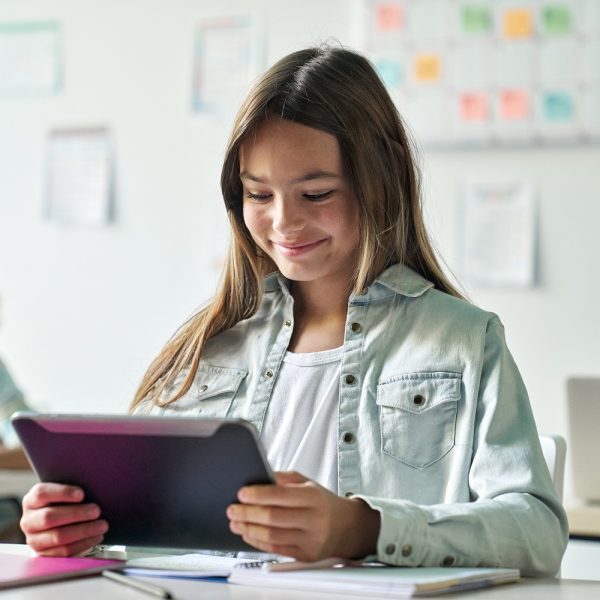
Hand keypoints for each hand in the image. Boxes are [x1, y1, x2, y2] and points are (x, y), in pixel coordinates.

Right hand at [20, 483, 108, 556]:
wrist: (57, 523)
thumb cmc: (64, 503)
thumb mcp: (64, 494)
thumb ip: (73, 491)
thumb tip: (95, 488)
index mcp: (31, 500)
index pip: (41, 493)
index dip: (62, 493)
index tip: (82, 494)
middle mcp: (29, 521)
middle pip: (49, 517)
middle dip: (76, 514)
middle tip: (96, 511)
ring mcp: (34, 539)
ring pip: (58, 537)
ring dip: (84, 531)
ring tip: (102, 525)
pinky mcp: (44, 554)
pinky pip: (64, 551)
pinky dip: (83, 543)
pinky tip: (96, 536)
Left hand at [227, 471, 379, 560]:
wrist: (348, 527)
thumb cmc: (322, 502)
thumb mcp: (307, 483)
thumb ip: (283, 479)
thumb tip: (259, 476)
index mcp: (313, 497)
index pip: (281, 496)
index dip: (259, 495)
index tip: (242, 493)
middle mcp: (313, 519)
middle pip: (274, 518)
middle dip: (248, 513)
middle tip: (232, 509)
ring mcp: (310, 540)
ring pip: (273, 536)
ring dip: (249, 530)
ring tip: (235, 523)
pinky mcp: (305, 555)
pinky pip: (276, 549)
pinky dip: (258, 542)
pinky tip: (248, 534)